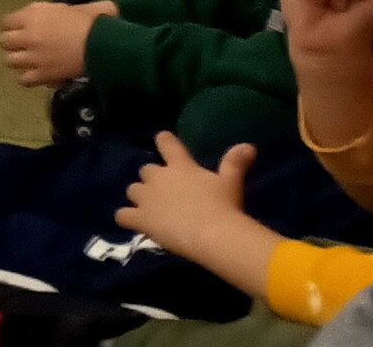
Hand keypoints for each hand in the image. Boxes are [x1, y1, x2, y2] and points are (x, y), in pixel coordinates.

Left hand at [0, 0, 113, 86]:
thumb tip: (57, 14)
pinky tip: (38, 75)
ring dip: (18, 61)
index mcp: (33, 14)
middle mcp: (28, 35)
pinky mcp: (43, 75)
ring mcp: (34, 56)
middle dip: (13, 44)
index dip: (13, 26)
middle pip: (4, 41)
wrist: (105, 45)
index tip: (20, 29)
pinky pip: (24, 79)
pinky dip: (29, 78)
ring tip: (28, 61)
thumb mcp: (73, 7)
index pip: (7, 22)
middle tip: (23, 46)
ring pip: (10, 61)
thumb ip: (57, 11)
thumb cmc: (94, 22)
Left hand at [118, 133, 256, 253]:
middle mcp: (158, 178)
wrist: (212, 233)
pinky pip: (122, 215)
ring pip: (132, 190)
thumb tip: (249, 146)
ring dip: (139, 196)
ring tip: (149, 208)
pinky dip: (126, 217)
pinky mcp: (140, 218)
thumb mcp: (232, 182)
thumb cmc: (224, 206)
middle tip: (164, 191)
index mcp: (180, 166)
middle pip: (146, 170)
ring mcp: (146, 198)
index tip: (163, 139)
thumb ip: (235, 163)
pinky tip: (133, 223)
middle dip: (152, 179)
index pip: (167, 143)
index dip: (164, 141)